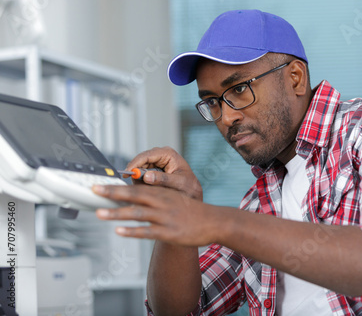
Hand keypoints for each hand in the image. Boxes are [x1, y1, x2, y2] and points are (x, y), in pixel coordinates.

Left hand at [93, 184, 218, 245]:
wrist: (212, 221)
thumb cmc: (190, 210)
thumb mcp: (174, 197)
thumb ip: (155, 197)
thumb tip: (133, 197)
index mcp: (162, 193)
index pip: (136, 187)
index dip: (117, 186)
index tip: (100, 184)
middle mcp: (162, 202)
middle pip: (133, 196)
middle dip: (112, 193)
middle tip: (94, 191)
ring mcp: (164, 217)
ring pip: (137, 213)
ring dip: (117, 213)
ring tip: (100, 213)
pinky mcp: (168, 232)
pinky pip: (147, 231)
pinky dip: (132, 231)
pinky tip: (119, 231)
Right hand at [124, 146, 201, 200]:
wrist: (193, 191)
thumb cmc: (189, 186)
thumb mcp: (178, 183)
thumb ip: (162, 179)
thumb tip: (146, 176)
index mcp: (168, 154)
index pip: (146, 155)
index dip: (135, 164)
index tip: (127, 173)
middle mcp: (161, 155)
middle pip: (141, 161)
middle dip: (136, 172)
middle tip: (133, 184)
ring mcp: (157, 161)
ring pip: (140, 167)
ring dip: (139, 178)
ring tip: (145, 189)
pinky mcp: (155, 168)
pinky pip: (143, 173)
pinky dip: (142, 181)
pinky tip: (147, 188)